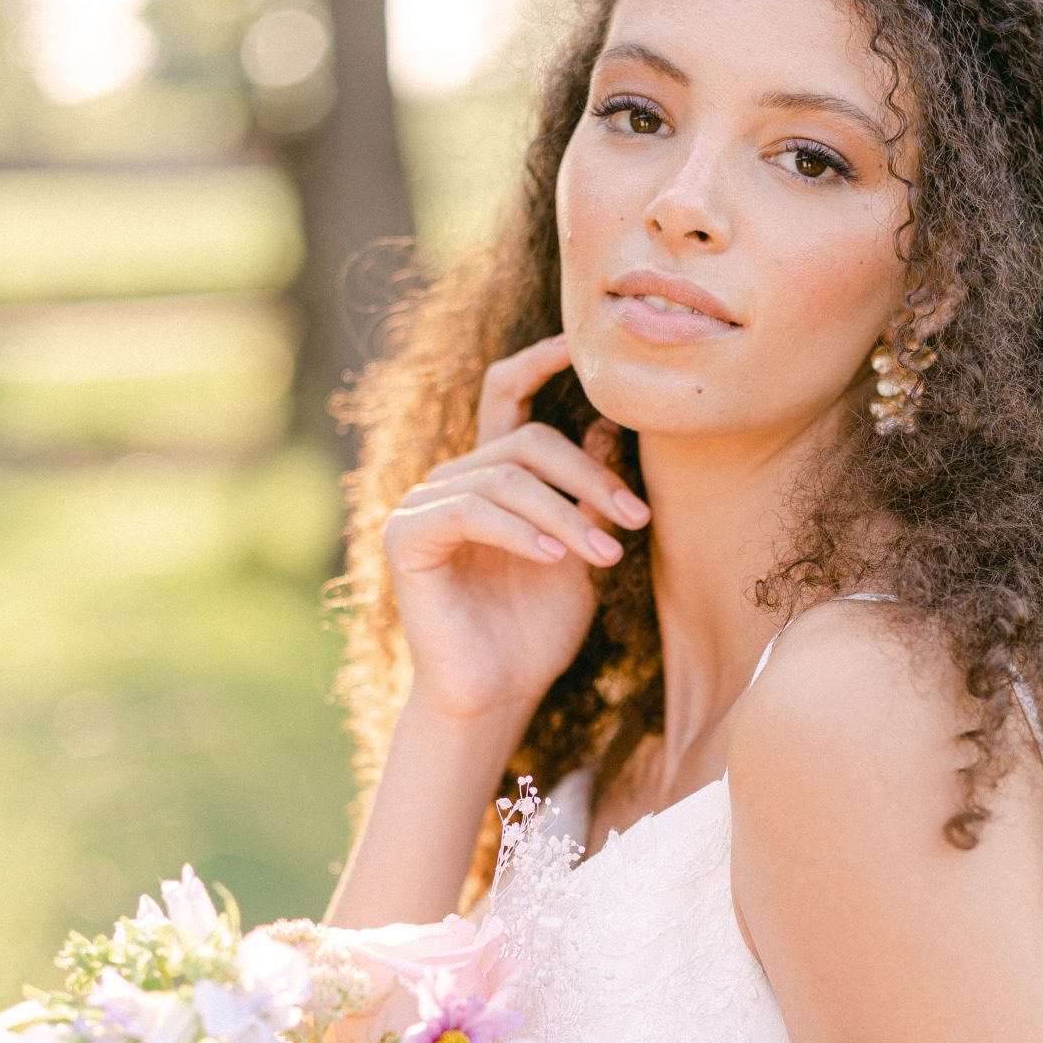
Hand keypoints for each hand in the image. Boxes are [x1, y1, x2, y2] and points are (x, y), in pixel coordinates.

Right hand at [382, 335, 648, 730]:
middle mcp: (452, 481)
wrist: (497, 695)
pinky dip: (522, 530)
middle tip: (635, 518)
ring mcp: (423, 506)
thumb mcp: (579, 552)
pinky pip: (471, 510)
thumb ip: (587, 494)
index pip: (506, 396)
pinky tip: (557, 559)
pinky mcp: (406, 537)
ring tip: (607, 554)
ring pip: (506, 475)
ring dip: (567, 513)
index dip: (538, 362)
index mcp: (490, 477)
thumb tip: (608, 425)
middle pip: (527, 440)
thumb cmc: (536, 632)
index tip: (579, 347)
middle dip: (589, 475)